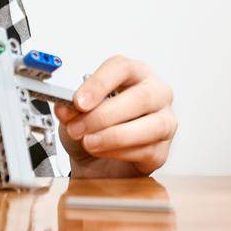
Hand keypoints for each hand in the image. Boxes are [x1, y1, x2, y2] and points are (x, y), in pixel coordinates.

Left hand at [54, 55, 175, 175]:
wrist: (98, 163)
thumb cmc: (94, 128)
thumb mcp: (75, 114)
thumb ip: (71, 109)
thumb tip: (65, 108)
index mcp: (136, 74)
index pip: (122, 68)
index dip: (99, 84)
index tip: (78, 101)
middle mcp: (156, 93)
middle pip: (140, 97)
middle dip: (104, 115)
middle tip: (78, 127)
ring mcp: (165, 121)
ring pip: (152, 125)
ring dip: (114, 136)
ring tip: (89, 142)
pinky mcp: (162, 150)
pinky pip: (147, 151)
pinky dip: (120, 152)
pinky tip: (102, 152)